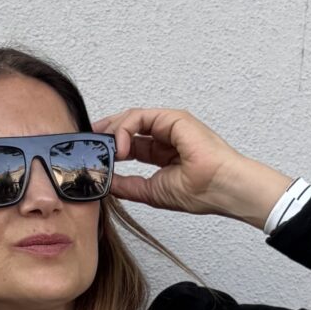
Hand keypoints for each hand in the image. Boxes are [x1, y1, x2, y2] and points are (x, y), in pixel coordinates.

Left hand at [91, 107, 286, 223]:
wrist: (224, 189)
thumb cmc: (202, 191)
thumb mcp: (151, 191)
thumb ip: (127, 185)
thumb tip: (105, 182)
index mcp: (162, 151)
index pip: (128, 143)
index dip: (108, 147)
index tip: (91, 156)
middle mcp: (165, 135)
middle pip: (126, 127)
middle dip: (104, 134)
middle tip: (86, 145)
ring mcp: (170, 125)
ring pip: (130, 119)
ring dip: (111, 132)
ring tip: (102, 151)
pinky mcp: (173, 118)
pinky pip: (140, 117)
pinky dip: (124, 130)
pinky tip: (120, 150)